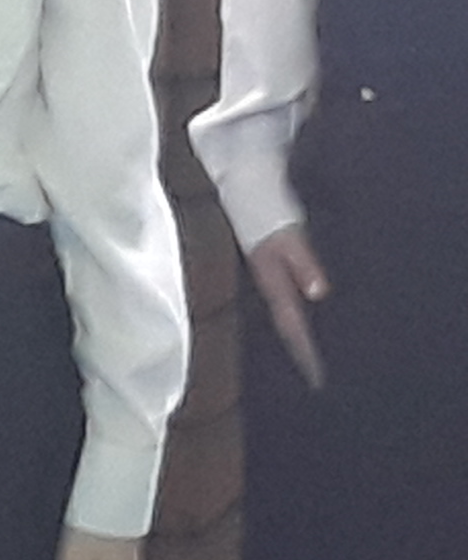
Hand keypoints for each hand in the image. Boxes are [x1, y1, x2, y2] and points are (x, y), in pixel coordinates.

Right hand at [246, 224, 329, 391]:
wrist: (240, 182)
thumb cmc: (266, 208)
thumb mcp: (288, 236)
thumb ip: (303, 263)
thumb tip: (319, 292)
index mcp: (271, 280)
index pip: (291, 324)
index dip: (304, 350)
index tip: (316, 377)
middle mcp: (266, 283)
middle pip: (285, 324)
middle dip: (299, 349)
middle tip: (316, 376)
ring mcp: (264, 276)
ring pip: (281, 313)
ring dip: (294, 333)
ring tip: (309, 355)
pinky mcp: (265, 266)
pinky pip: (280, 298)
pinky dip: (292, 313)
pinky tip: (299, 316)